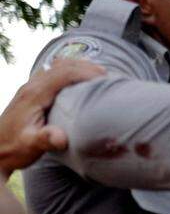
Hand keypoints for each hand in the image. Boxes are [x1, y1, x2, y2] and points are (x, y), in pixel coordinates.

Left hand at [0, 59, 104, 176]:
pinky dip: (70, 71)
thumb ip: (45, 139)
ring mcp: (30, 87)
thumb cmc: (14, 148)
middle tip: (110, 76)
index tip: (107, 79)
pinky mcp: (32, 92)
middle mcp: (31, 86)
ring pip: (57, 66)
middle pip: (62, 66)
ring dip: (79, 66)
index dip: (86, 73)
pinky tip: (80, 78)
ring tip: (100, 73)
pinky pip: (53, 73)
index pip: (64, 74)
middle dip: (87, 67)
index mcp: (34, 94)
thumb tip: (61, 138)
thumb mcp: (30, 145)